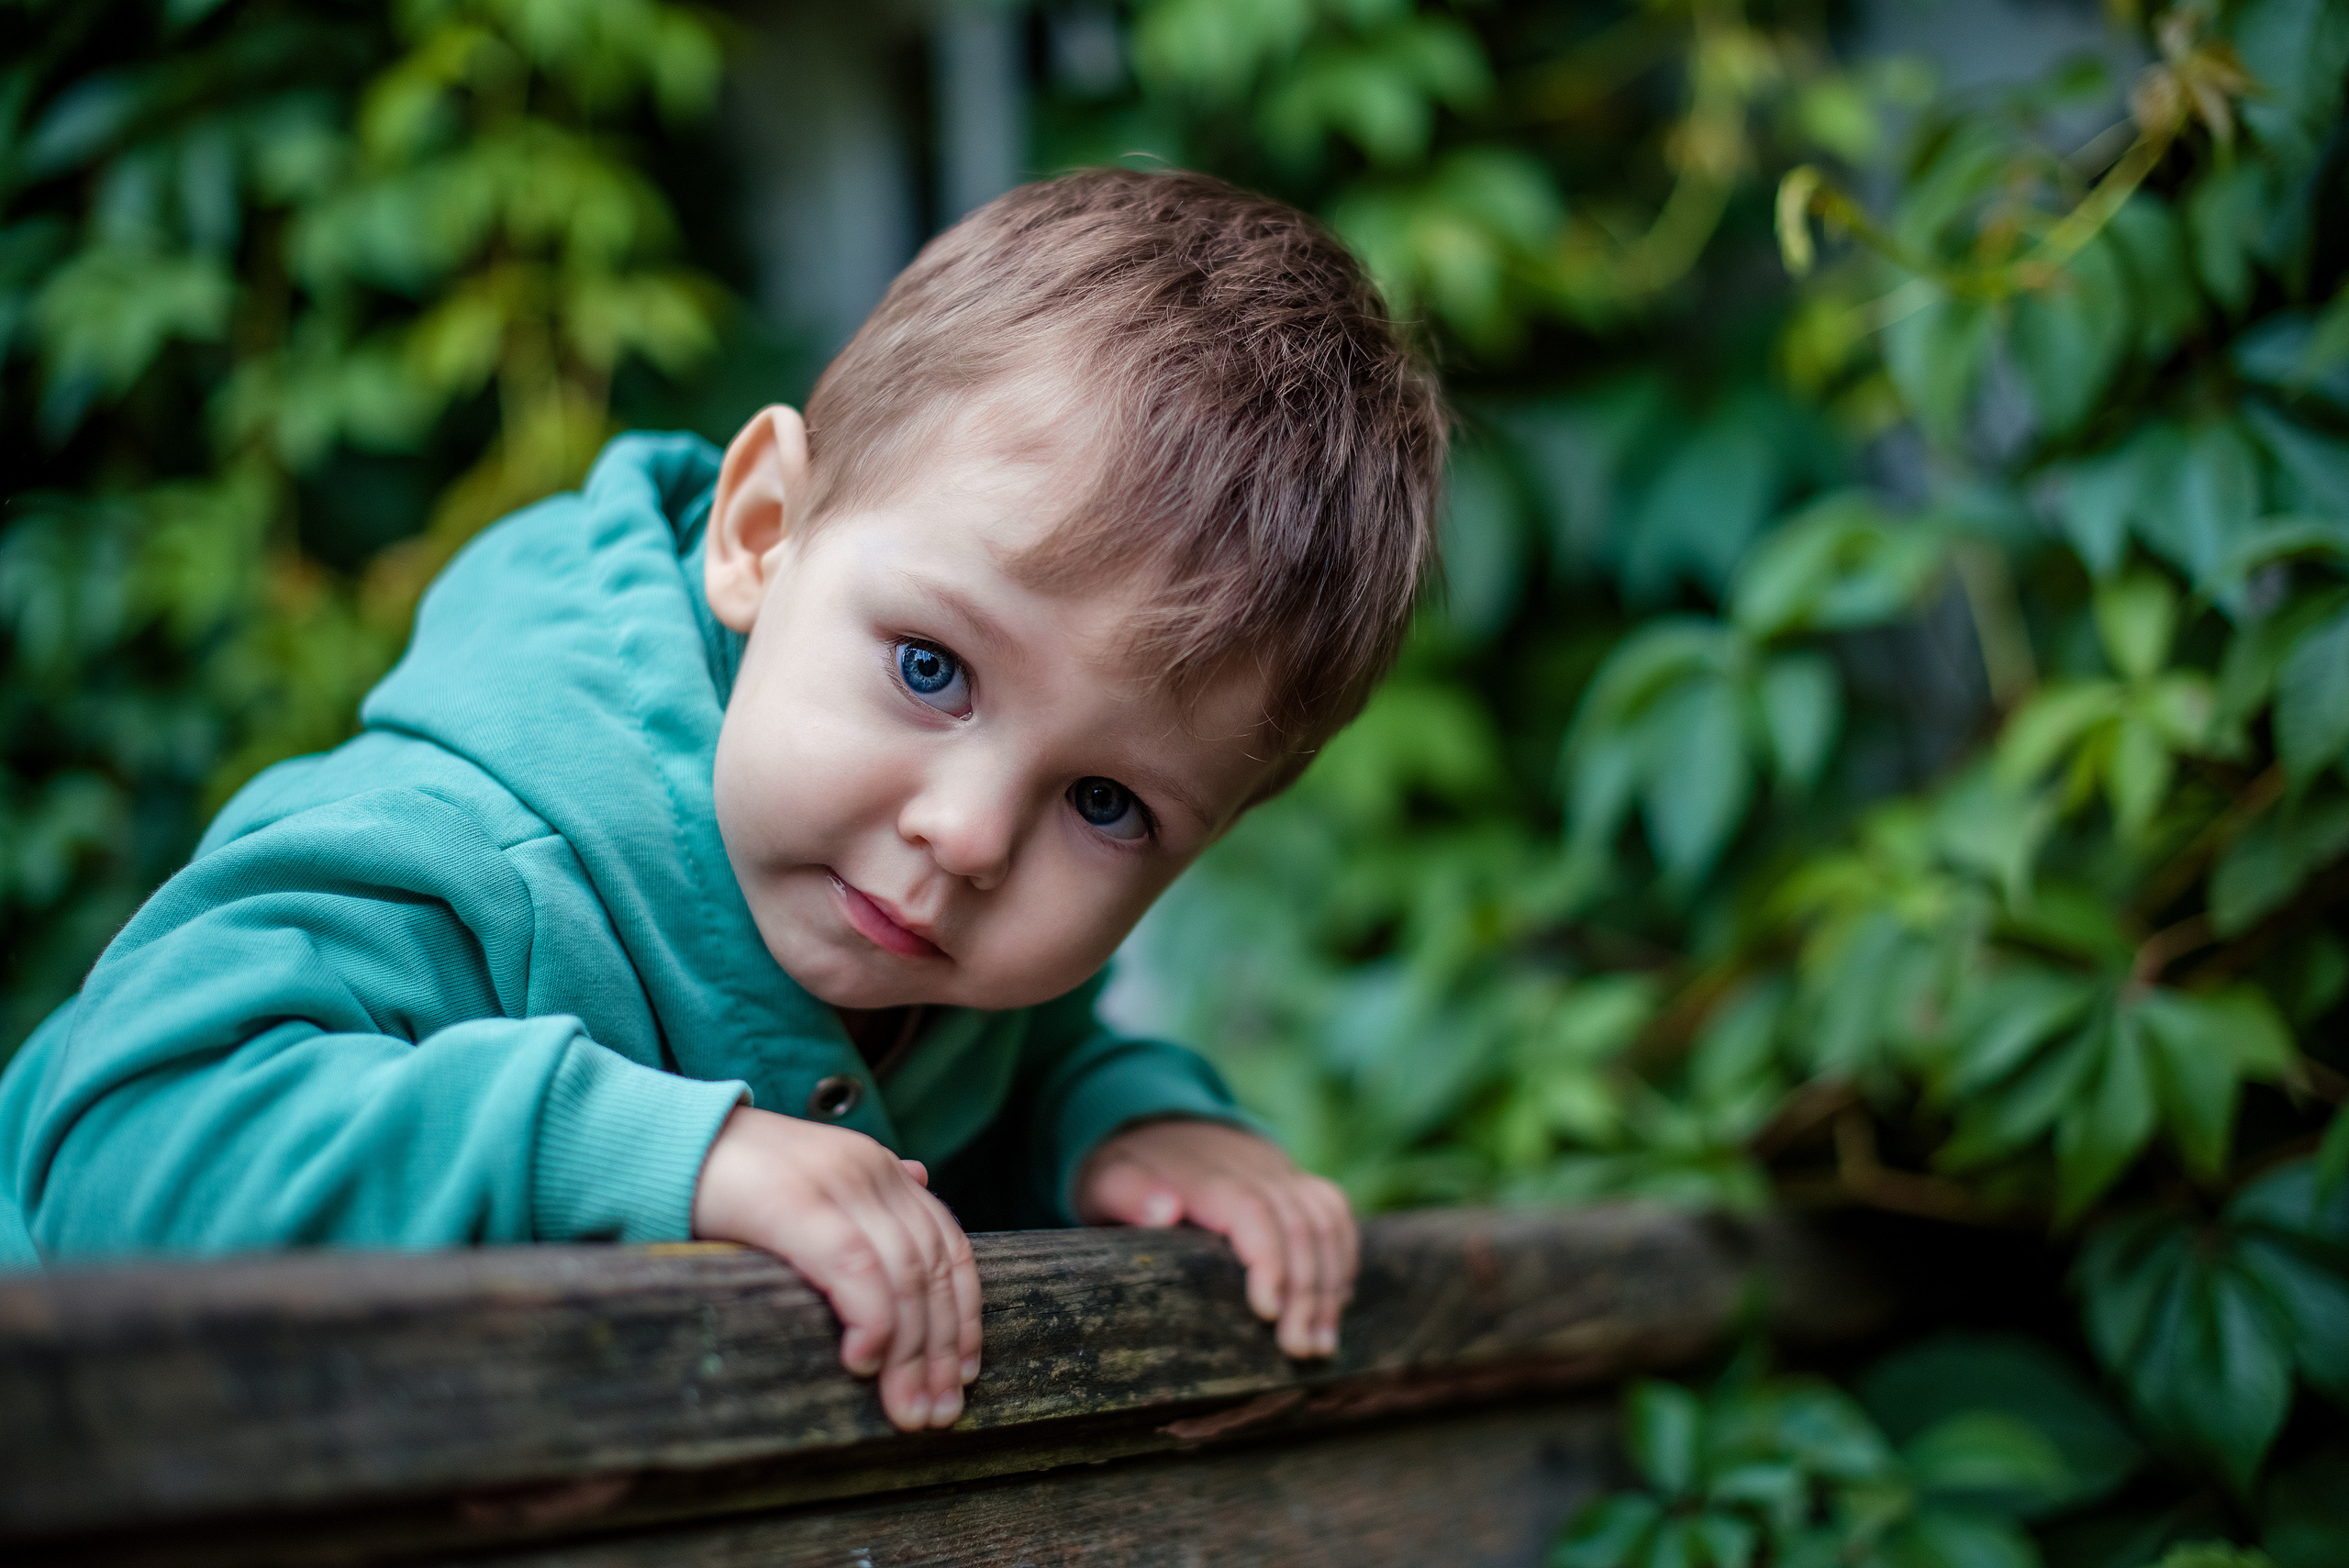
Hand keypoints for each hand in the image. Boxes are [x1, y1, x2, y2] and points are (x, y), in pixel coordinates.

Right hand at [691, 1105, 978, 1431]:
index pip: (949, 1245)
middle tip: (938, 1413)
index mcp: (878, 1169)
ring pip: (904, 1276)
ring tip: (906, 1408)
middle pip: (933, 1269)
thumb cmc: (727, 1180)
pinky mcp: (796, 1202)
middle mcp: (870, 1170)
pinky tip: (862, 1363)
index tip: (963, 1373)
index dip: (964, 1314)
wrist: (658, 1141)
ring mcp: (836, 1182)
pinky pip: (855, 1268)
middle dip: (940, 1349)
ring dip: (911, 1353)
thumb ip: (862, 1195)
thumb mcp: (808, 1184)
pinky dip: (871, 1320)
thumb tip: (922, 1177)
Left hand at [1074, 1119, 1355, 1359]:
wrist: (1154, 1126)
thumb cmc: (1123, 1172)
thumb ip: (1129, 1193)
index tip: (1265, 1312)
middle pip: (1297, 1224)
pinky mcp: (1295, 1180)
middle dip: (1305, 1291)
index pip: (1253, 1210)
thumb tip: (1164, 1208)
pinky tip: (1335, 1304)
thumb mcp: (1106, 1180)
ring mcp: (1280, 1171)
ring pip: (1324, 1221)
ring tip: (1320, 1344)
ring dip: (1329, 1284)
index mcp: (1206, 1174)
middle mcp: (1253, 1168)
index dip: (1269, 1259)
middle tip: (1298, 1350)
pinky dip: (1342, 1257)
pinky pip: (1334, 1211)